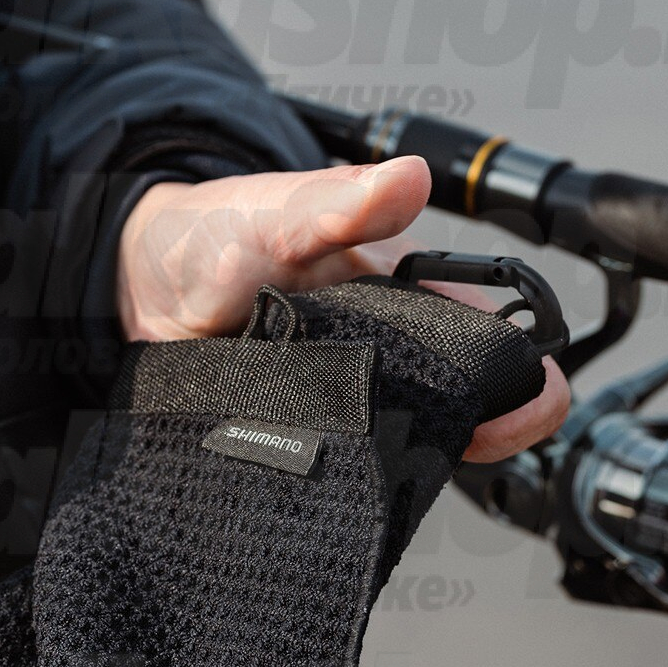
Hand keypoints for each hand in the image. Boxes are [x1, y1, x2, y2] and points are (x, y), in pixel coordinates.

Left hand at [116, 157, 569, 462]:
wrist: (141, 282)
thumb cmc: (219, 234)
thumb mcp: (279, 213)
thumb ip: (337, 202)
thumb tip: (407, 179)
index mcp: (398, 301)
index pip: (481, 344)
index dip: (515, 378)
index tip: (526, 402)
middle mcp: (377, 360)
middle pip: (449, 410)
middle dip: (466, 434)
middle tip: (451, 444)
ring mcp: (335, 407)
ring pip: (392, 452)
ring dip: (394, 463)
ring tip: (373, 462)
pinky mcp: (289, 443)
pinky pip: (325, 474)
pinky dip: (332, 484)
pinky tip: (327, 487)